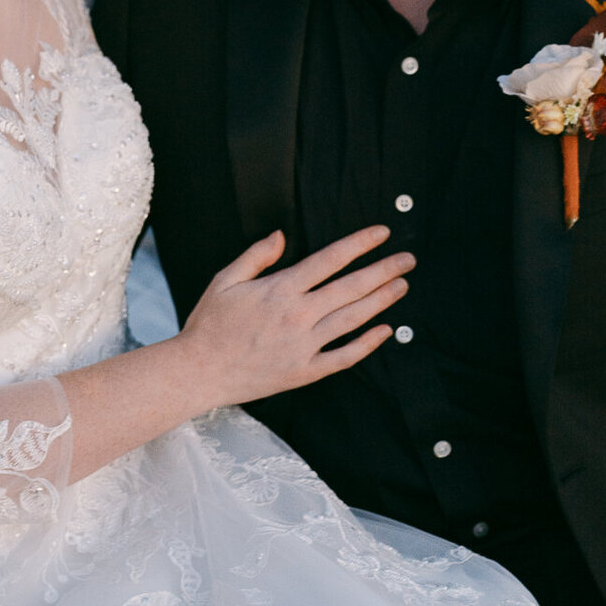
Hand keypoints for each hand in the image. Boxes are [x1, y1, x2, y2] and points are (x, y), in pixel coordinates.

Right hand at [180, 224, 412, 409]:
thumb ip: (256, 256)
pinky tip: (385, 330)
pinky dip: (367, 343)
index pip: (330, 259)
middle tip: (408, 259)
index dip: (359, 244)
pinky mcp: (304, 371)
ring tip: (402, 285)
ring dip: (382, 301)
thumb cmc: (209, 324)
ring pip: (353, 319)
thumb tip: (281, 235)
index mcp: (280, 289)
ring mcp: (304, 345)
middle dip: (383, 270)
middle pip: (351, 287)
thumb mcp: (225, 280)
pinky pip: (344, 357)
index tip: (381, 233)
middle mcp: (298, 315)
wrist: (198, 372)